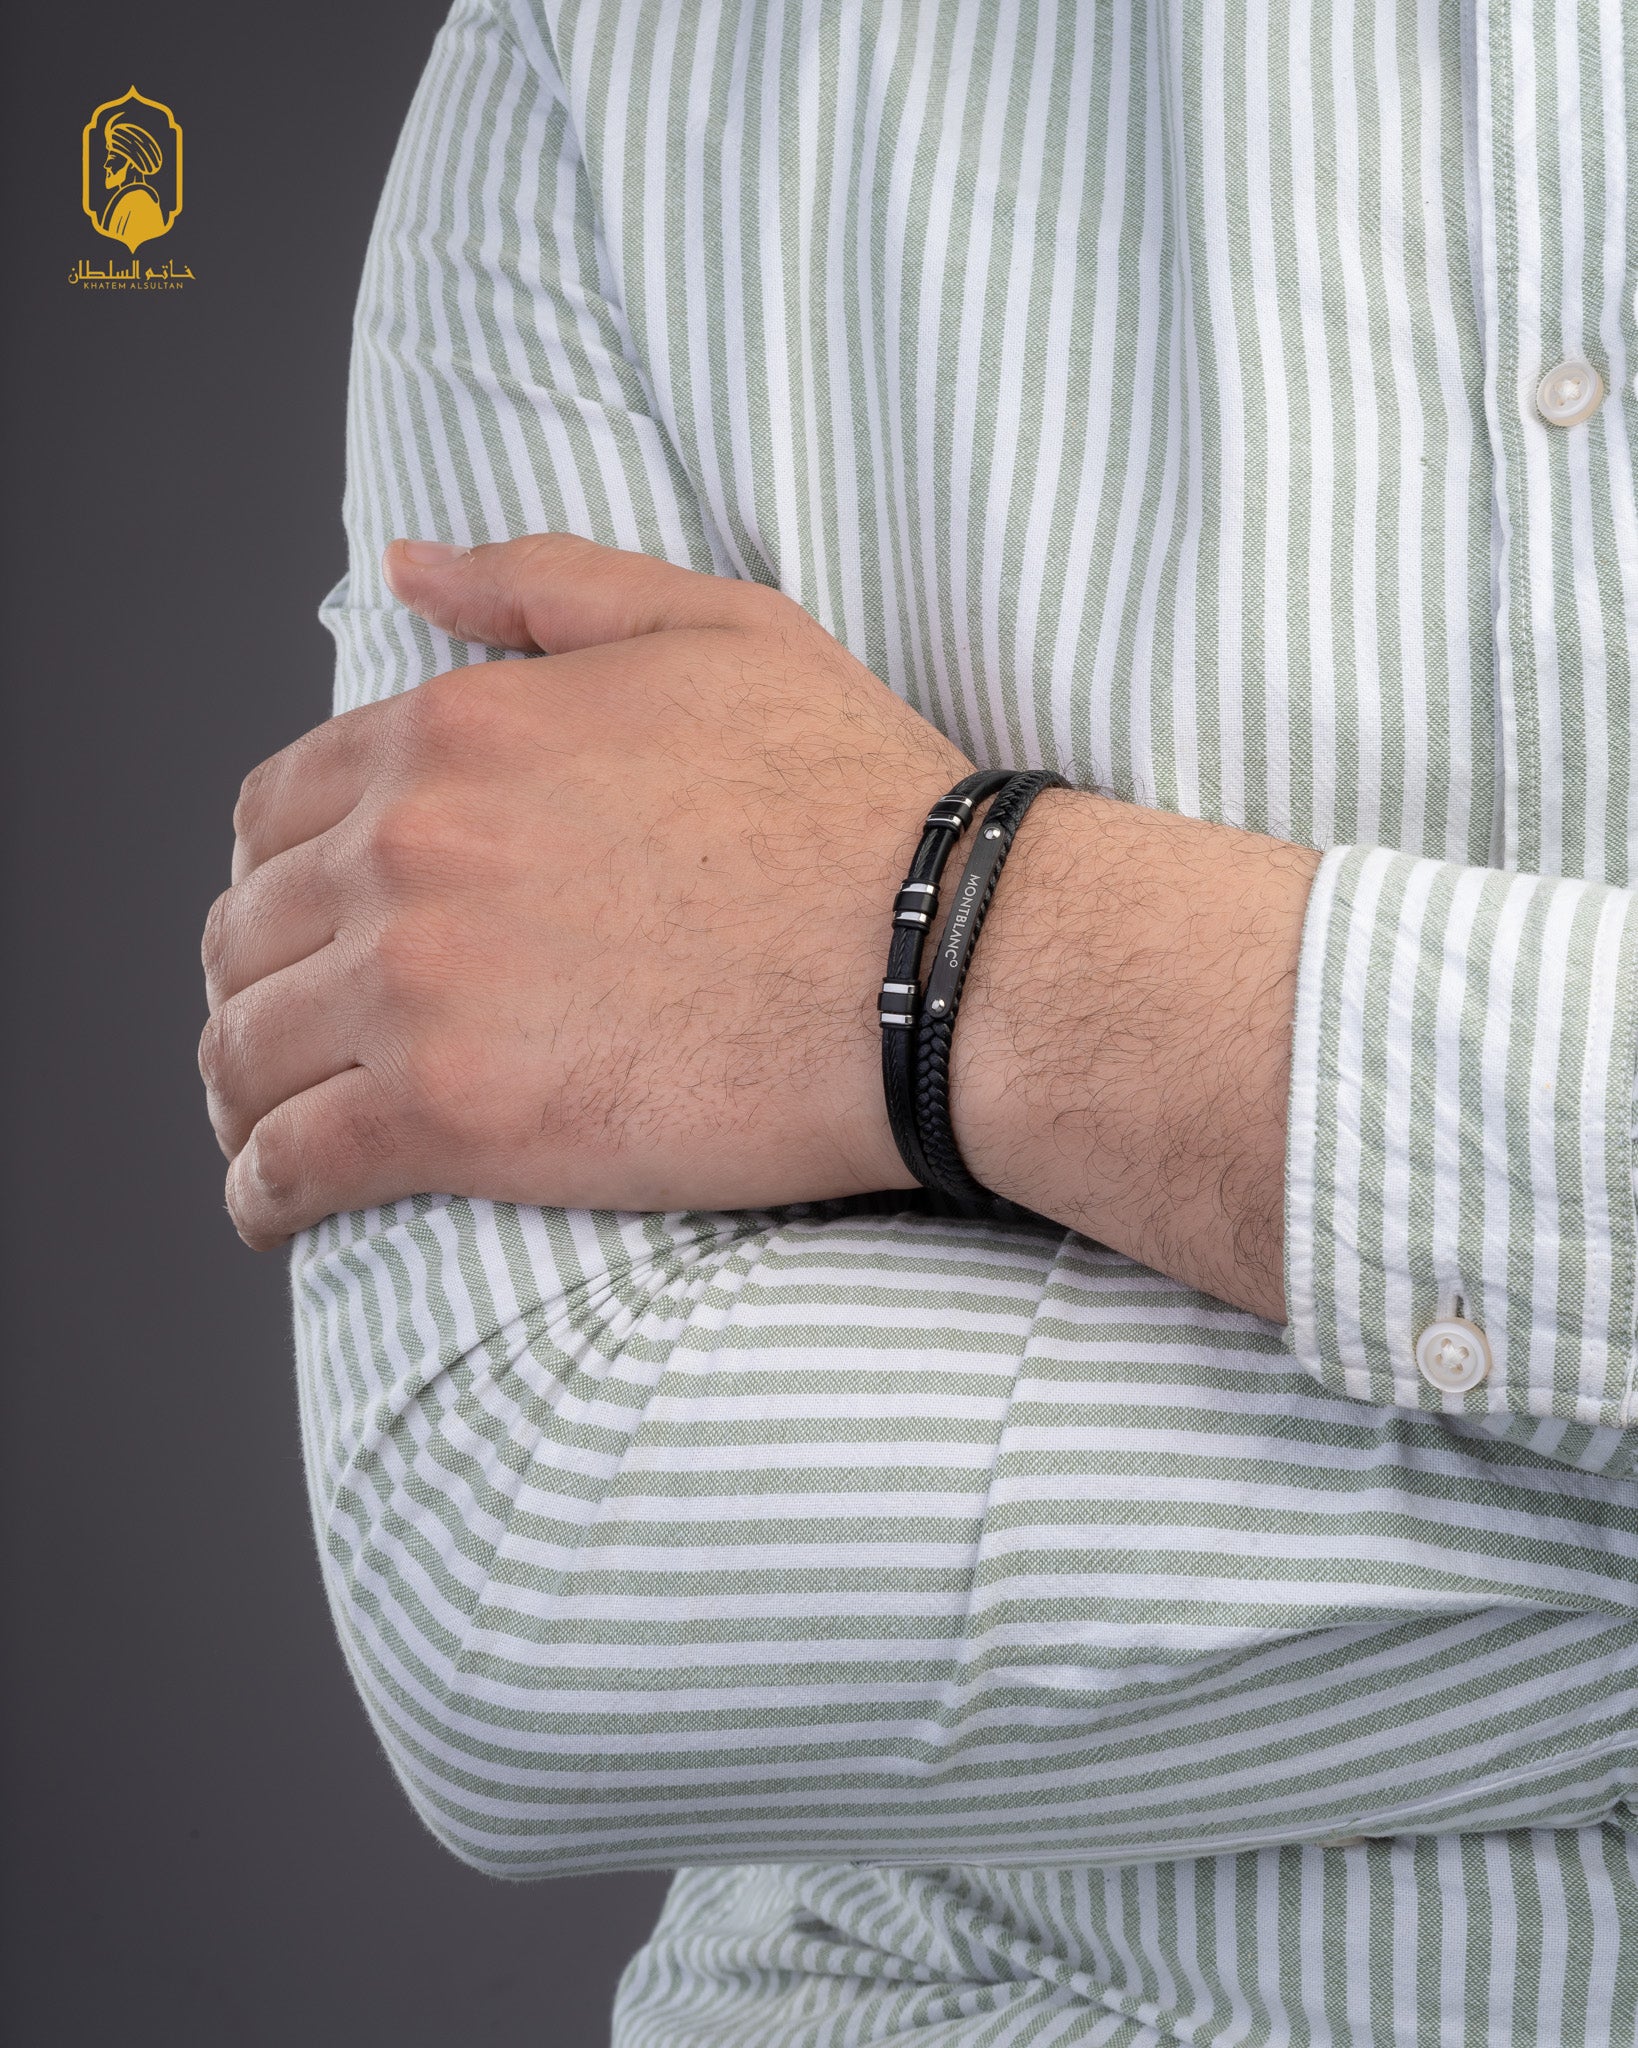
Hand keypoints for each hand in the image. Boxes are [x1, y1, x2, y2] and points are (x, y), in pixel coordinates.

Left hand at [200, 534, 970, 1246]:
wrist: (940, 956)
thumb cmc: (852, 796)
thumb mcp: (712, 629)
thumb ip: (543, 587)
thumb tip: (407, 567)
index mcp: (453, 730)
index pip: (278, 808)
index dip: (280, 872)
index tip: (310, 925)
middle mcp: (405, 847)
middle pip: (246, 931)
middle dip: (256, 982)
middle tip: (296, 1033)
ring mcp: (416, 984)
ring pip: (241, 1051)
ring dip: (239, 1092)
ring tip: (268, 1126)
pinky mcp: (452, 1116)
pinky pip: (291, 1166)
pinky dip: (258, 1193)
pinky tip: (269, 1207)